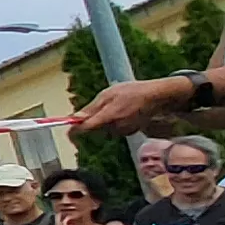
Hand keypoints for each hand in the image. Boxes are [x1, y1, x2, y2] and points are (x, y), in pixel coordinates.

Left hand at [73, 76, 198, 137]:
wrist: (156, 96)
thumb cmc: (132, 91)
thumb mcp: (108, 94)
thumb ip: (91, 109)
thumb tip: (74, 119)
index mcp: (109, 116)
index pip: (86, 129)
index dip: (74, 132)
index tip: (68, 132)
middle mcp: (116, 127)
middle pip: (94, 129)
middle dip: (92, 121)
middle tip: (103, 105)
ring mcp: (124, 131)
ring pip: (104, 129)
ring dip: (104, 120)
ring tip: (116, 105)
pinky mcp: (129, 132)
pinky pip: (114, 129)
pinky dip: (114, 122)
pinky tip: (123, 111)